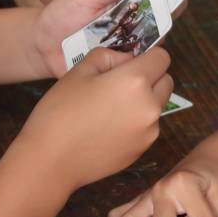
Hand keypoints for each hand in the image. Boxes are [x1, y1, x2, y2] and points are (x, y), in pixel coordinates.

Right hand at [18, 46, 172, 189]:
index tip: (130, 62)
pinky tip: (109, 128)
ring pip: (158, 105)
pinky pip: (148, 127)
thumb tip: (126, 59)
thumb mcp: (79, 71)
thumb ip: (108, 56)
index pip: (162, 57)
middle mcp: (150, 106)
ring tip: (111, 108)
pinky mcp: (143, 149)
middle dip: (151, 77)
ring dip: (144, 101)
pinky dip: (136, 122)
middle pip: (166, 81)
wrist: (51, 161)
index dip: (147, 55)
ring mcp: (149, 131)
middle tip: (121, 83)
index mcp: (135, 81)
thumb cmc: (60, 112)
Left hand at [31, 0, 188, 76]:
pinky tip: (118, 51)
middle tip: (147, 7)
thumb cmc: (61, 12)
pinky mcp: (133, 53)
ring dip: (152, 29)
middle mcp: (140, 3)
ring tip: (119, 30)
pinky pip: (149, 54)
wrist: (46, 45)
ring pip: (165, 28)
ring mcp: (139, 29)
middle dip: (169, 2)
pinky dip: (141, 52)